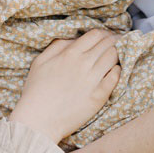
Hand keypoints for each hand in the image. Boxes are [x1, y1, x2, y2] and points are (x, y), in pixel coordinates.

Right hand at [8, 31, 120, 145]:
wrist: (39, 119)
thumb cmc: (36, 90)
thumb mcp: (40, 61)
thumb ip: (57, 46)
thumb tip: (74, 39)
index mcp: (69, 54)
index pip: (95, 35)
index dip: (104, 33)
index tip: (105, 36)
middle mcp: (84, 64)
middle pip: (108, 44)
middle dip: (114, 40)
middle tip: (116, 42)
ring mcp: (93, 80)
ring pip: (114, 59)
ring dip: (116, 54)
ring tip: (116, 55)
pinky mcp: (100, 96)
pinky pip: (115, 78)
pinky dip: (117, 71)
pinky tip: (114, 70)